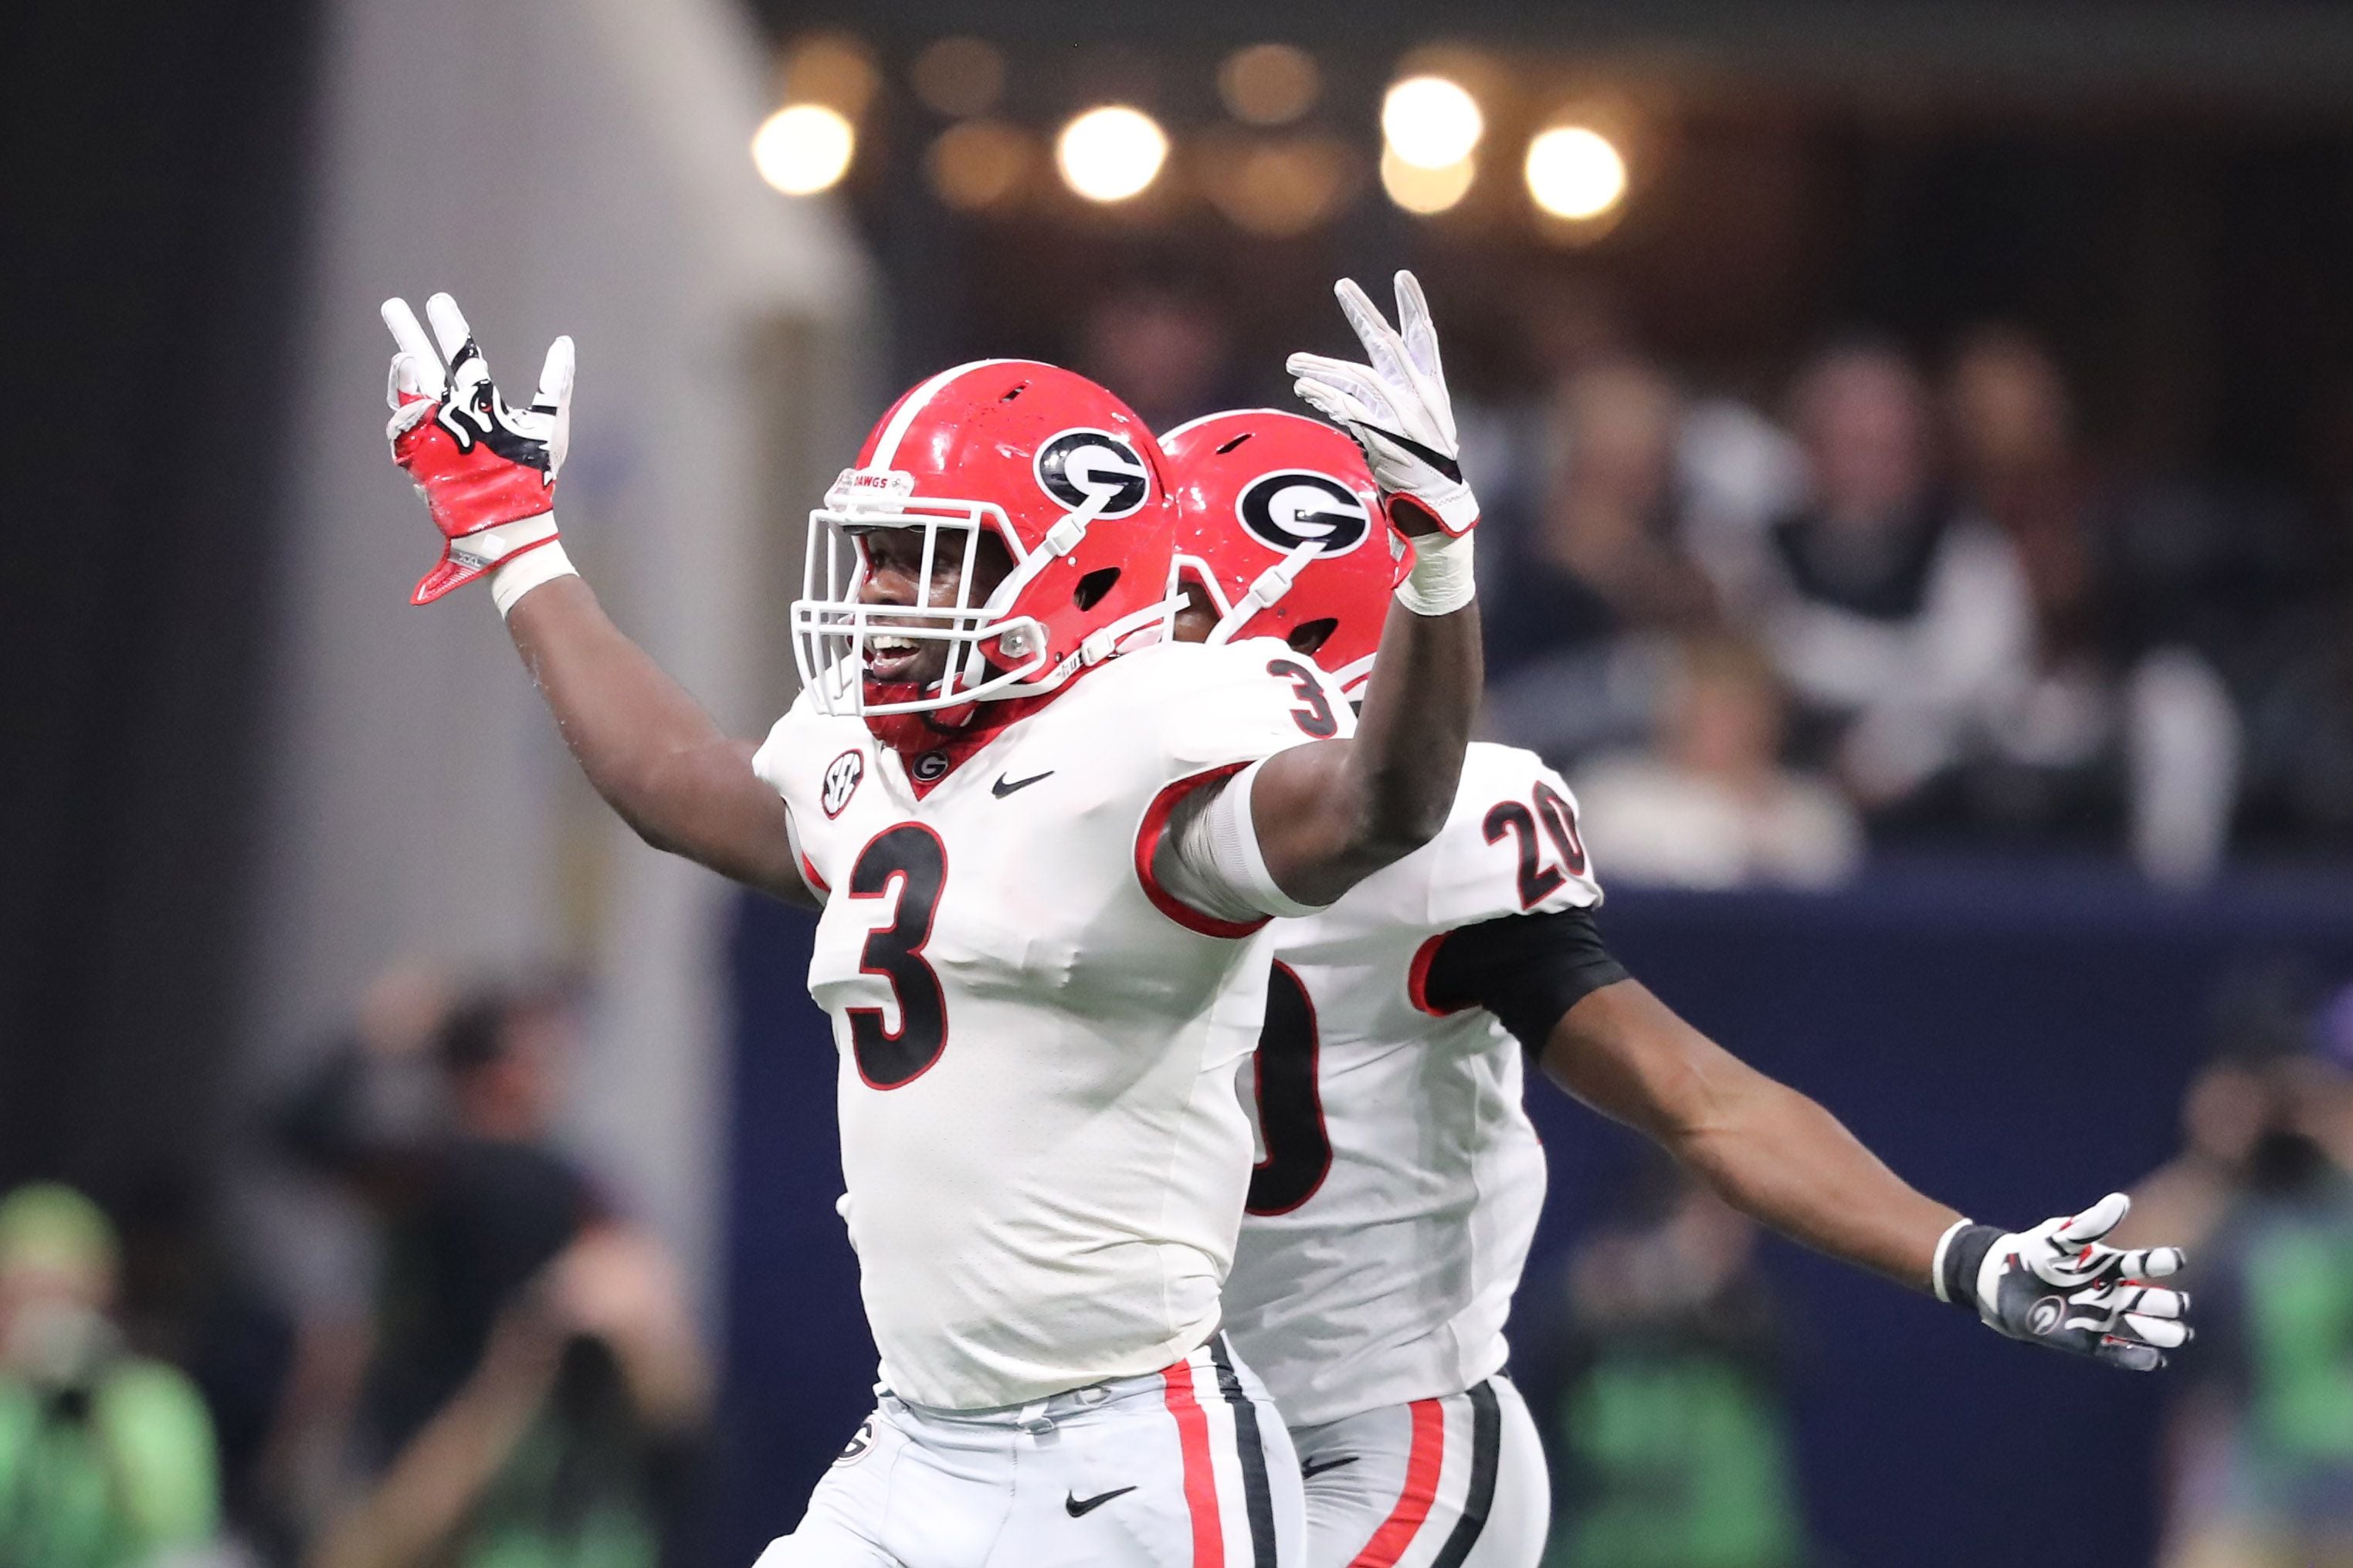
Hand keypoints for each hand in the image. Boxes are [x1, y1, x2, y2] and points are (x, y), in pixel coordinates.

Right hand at [380, 292, 573, 603]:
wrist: (518, 522)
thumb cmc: (536, 479)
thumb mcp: (551, 425)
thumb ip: (557, 383)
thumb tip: (564, 343)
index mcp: (482, 403)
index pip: (461, 357)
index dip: (449, 329)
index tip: (437, 301)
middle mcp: (453, 414)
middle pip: (424, 367)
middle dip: (408, 335)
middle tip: (394, 306)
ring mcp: (433, 435)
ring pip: (407, 396)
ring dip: (403, 374)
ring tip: (405, 356)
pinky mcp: (420, 459)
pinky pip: (402, 433)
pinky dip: (405, 416)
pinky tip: (417, 403)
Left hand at [1287, 271, 1477, 536]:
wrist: (1436, 508)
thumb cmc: (1422, 468)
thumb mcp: (1414, 426)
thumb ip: (1384, 401)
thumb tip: (1338, 385)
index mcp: (1430, 389)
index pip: (1424, 339)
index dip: (1414, 307)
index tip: (1402, 277)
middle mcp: (1420, 397)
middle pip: (1387, 344)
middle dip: (1363, 312)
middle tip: (1343, 285)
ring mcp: (1404, 416)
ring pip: (1358, 376)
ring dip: (1323, 368)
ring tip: (1294, 364)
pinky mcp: (1387, 437)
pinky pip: (1349, 408)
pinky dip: (1325, 396)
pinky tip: (1305, 389)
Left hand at [1943, 1193, 2189, 1370]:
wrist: (2001, 1282)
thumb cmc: (2035, 1254)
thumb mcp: (2060, 1237)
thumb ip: (2089, 1225)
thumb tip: (2120, 1201)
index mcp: (2110, 1265)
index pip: (2143, 1264)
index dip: (2161, 1262)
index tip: (2177, 1259)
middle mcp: (2113, 1293)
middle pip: (2149, 1301)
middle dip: (2167, 1303)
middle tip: (2177, 1304)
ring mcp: (2101, 1318)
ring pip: (2140, 1328)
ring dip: (2160, 1332)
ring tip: (2180, 1334)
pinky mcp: (2086, 1341)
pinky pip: (2115, 1353)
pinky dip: (2135, 1357)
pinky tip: (2155, 1360)